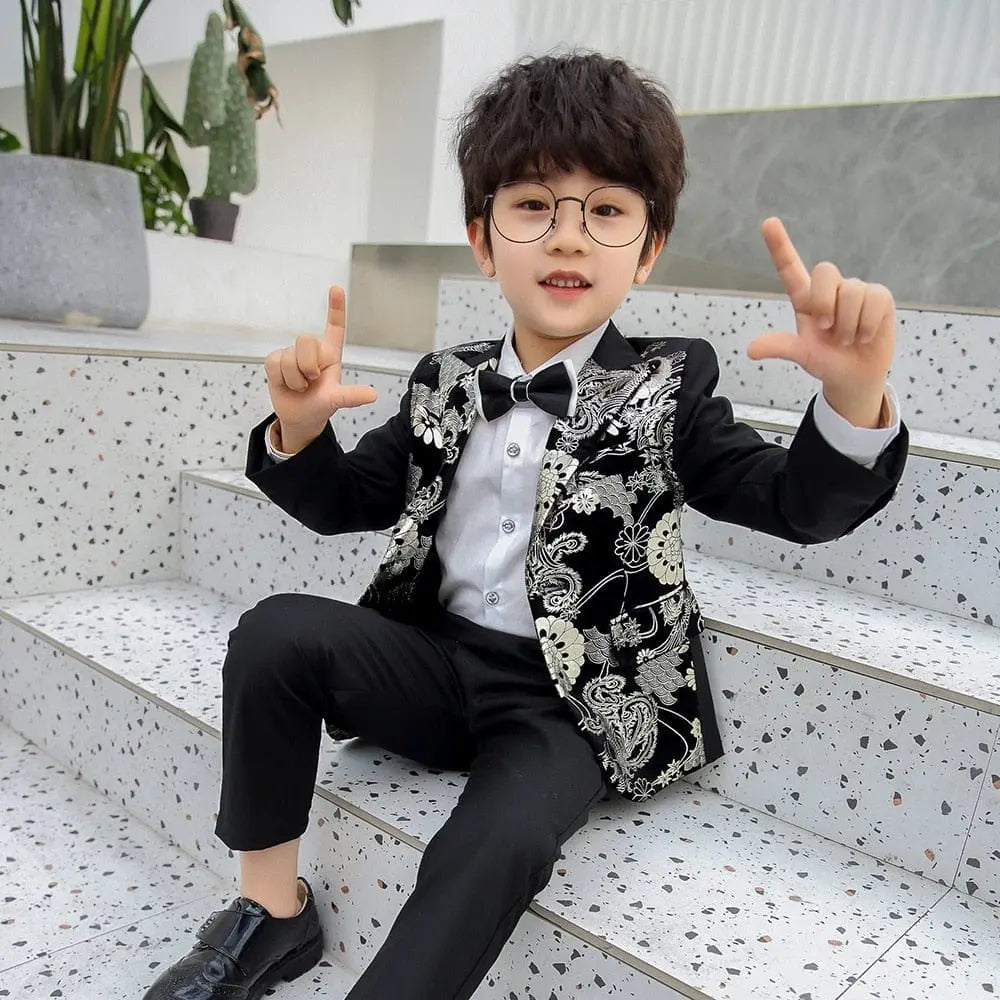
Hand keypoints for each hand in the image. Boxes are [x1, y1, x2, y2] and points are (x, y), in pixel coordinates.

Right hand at [263, 286, 376, 446]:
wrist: (299, 417)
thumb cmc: (320, 404)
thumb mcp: (337, 400)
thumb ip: (351, 396)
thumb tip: (371, 395)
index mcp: (331, 354)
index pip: (335, 327)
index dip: (335, 307)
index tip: (336, 288)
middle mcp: (312, 351)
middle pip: (305, 340)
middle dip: (307, 366)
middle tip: (312, 381)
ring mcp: (293, 354)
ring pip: (288, 356)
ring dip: (294, 378)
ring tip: (300, 386)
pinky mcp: (276, 360)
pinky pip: (274, 362)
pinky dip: (281, 378)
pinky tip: (286, 384)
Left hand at [747, 218, 895, 422]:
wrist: (855, 375)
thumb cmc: (825, 360)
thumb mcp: (802, 355)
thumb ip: (781, 347)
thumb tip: (750, 350)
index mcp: (805, 299)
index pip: (790, 267)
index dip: (780, 245)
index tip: (768, 223)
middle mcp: (830, 289)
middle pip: (825, 271)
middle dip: (825, 302)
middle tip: (826, 329)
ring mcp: (855, 290)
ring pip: (852, 292)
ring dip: (848, 324)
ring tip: (847, 339)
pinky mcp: (879, 297)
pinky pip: (875, 300)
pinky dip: (868, 325)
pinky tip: (865, 336)